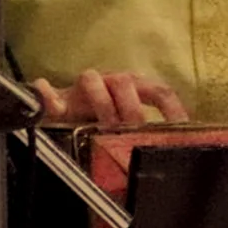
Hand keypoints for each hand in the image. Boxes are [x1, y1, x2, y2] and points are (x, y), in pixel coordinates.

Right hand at [33, 69, 189, 126]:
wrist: (64, 114)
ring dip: (101, 103)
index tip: (181, 129)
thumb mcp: (129, 128)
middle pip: (127, 83)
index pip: (160, 92)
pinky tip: (54, 109)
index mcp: (136, 87)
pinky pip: (46, 90)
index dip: (172, 109)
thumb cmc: (105, 121)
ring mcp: (83, 87)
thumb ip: (149, 136)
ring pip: (92, 80)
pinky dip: (48, 96)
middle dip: (133, 109)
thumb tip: (179, 147)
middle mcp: (112, 82)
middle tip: (134, 133)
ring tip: (104, 128)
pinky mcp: (55, 95)